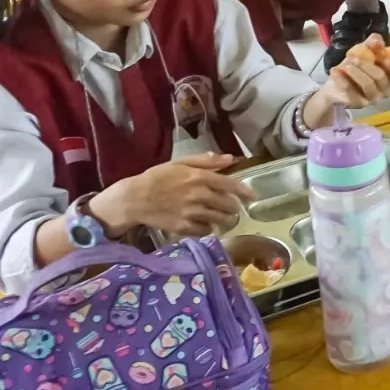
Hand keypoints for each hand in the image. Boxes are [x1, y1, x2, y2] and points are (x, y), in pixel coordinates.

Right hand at [91, 153, 251, 238]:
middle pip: (228, 205)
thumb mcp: (181, 163)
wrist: (135, 198)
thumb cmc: (157, 177)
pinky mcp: (183, 227)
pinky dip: (207, 228)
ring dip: (224, 220)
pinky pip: (204, 230)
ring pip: (219, 219)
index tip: (254, 197)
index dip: (245, 191)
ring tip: (223, 219)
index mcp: (199, 177)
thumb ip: (207, 161)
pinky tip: (205, 225)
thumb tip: (229, 159)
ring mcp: (192, 213)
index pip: (230, 185)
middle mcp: (199, 195)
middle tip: (232, 208)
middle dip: (234, 208)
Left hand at [304, 35, 389, 125]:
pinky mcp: (358, 104)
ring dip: (355, 72)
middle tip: (353, 58)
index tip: (385, 58)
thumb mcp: (364, 50)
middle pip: (381, 77)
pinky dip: (341, 79)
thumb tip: (377, 41)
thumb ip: (373, 43)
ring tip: (344, 64)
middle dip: (366, 65)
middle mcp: (385, 89)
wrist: (336, 80)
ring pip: (368, 85)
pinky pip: (351, 92)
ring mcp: (373, 98)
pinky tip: (335, 70)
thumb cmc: (356, 65)